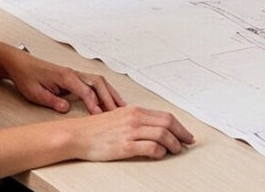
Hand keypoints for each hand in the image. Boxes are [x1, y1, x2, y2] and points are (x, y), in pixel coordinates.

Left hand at [0, 46, 123, 113]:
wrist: (21, 64)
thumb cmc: (27, 77)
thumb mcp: (35, 93)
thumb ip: (51, 100)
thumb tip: (66, 108)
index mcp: (65, 76)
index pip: (85, 90)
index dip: (94, 103)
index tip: (99, 115)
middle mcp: (73, 73)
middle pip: (98, 84)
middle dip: (109, 98)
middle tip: (118, 112)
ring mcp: (76, 74)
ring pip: (99, 82)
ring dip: (110, 93)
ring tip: (121, 106)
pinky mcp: (75, 77)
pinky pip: (94, 83)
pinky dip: (105, 90)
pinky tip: (109, 99)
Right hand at [62, 106, 193, 162]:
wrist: (77, 135)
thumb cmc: (95, 129)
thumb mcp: (119, 117)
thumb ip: (135, 119)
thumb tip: (152, 126)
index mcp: (134, 110)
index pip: (165, 116)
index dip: (179, 125)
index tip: (185, 133)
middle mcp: (134, 119)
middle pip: (168, 123)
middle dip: (182, 134)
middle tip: (188, 142)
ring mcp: (130, 132)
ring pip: (162, 135)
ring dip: (174, 144)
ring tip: (176, 150)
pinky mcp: (125, 146)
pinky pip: (150, 148)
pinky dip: (160, 152)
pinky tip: (160, 155)